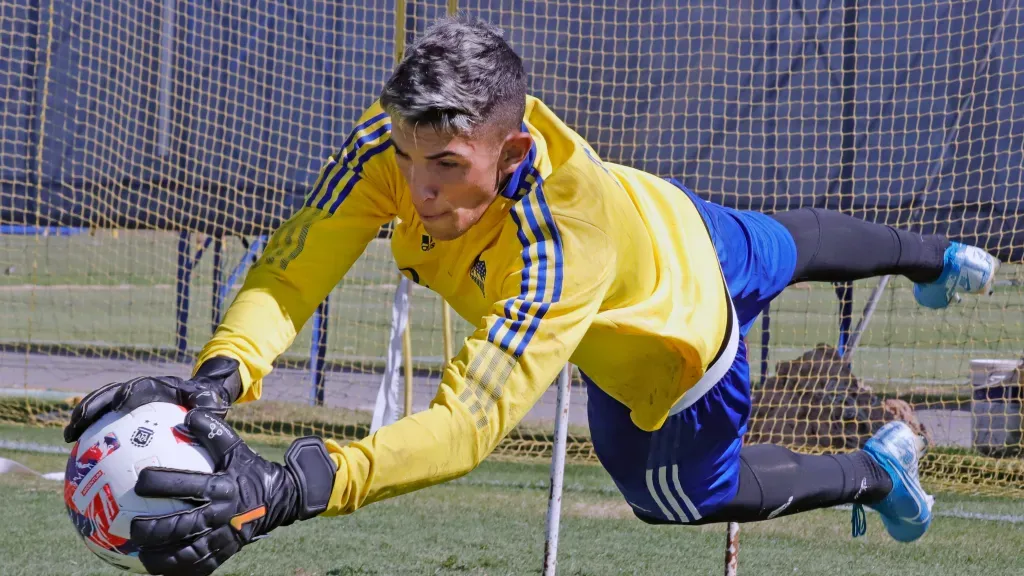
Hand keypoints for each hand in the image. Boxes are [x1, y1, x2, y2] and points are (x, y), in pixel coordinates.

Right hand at [63, 357, 242, 442]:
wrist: (204, 394)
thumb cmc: (209, 402)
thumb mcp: (213, 404)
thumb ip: (207, 408)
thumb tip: (196, 418)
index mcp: (163, 386)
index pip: (144, 386)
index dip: (130, 392)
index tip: (118, 405)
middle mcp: (143, 388)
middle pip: (112, 392)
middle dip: (94, 404)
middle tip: (78, 422)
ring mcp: (132, 398)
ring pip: (102, 403)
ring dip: (84, 416)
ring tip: (69, 436)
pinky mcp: (127, 411)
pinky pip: (106, 420)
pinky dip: (91, 433)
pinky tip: (79, 454)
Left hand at [130, 410, 336, 575]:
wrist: (280, 499)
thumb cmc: (250, 470)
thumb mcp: (237, 448)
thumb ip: (214, 432)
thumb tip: (188, 414)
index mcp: (223, 488)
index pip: (188, 485)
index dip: (161, 483)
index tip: (138, 481)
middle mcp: (222, 515)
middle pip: (182, 526)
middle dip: (153, 529)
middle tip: (132, 527)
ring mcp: (224, 538)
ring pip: (188, 553)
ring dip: (161, 556)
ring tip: (140, 554)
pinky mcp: (226, 553)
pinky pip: (199, 567)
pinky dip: (177, 570)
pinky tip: (156, 569)